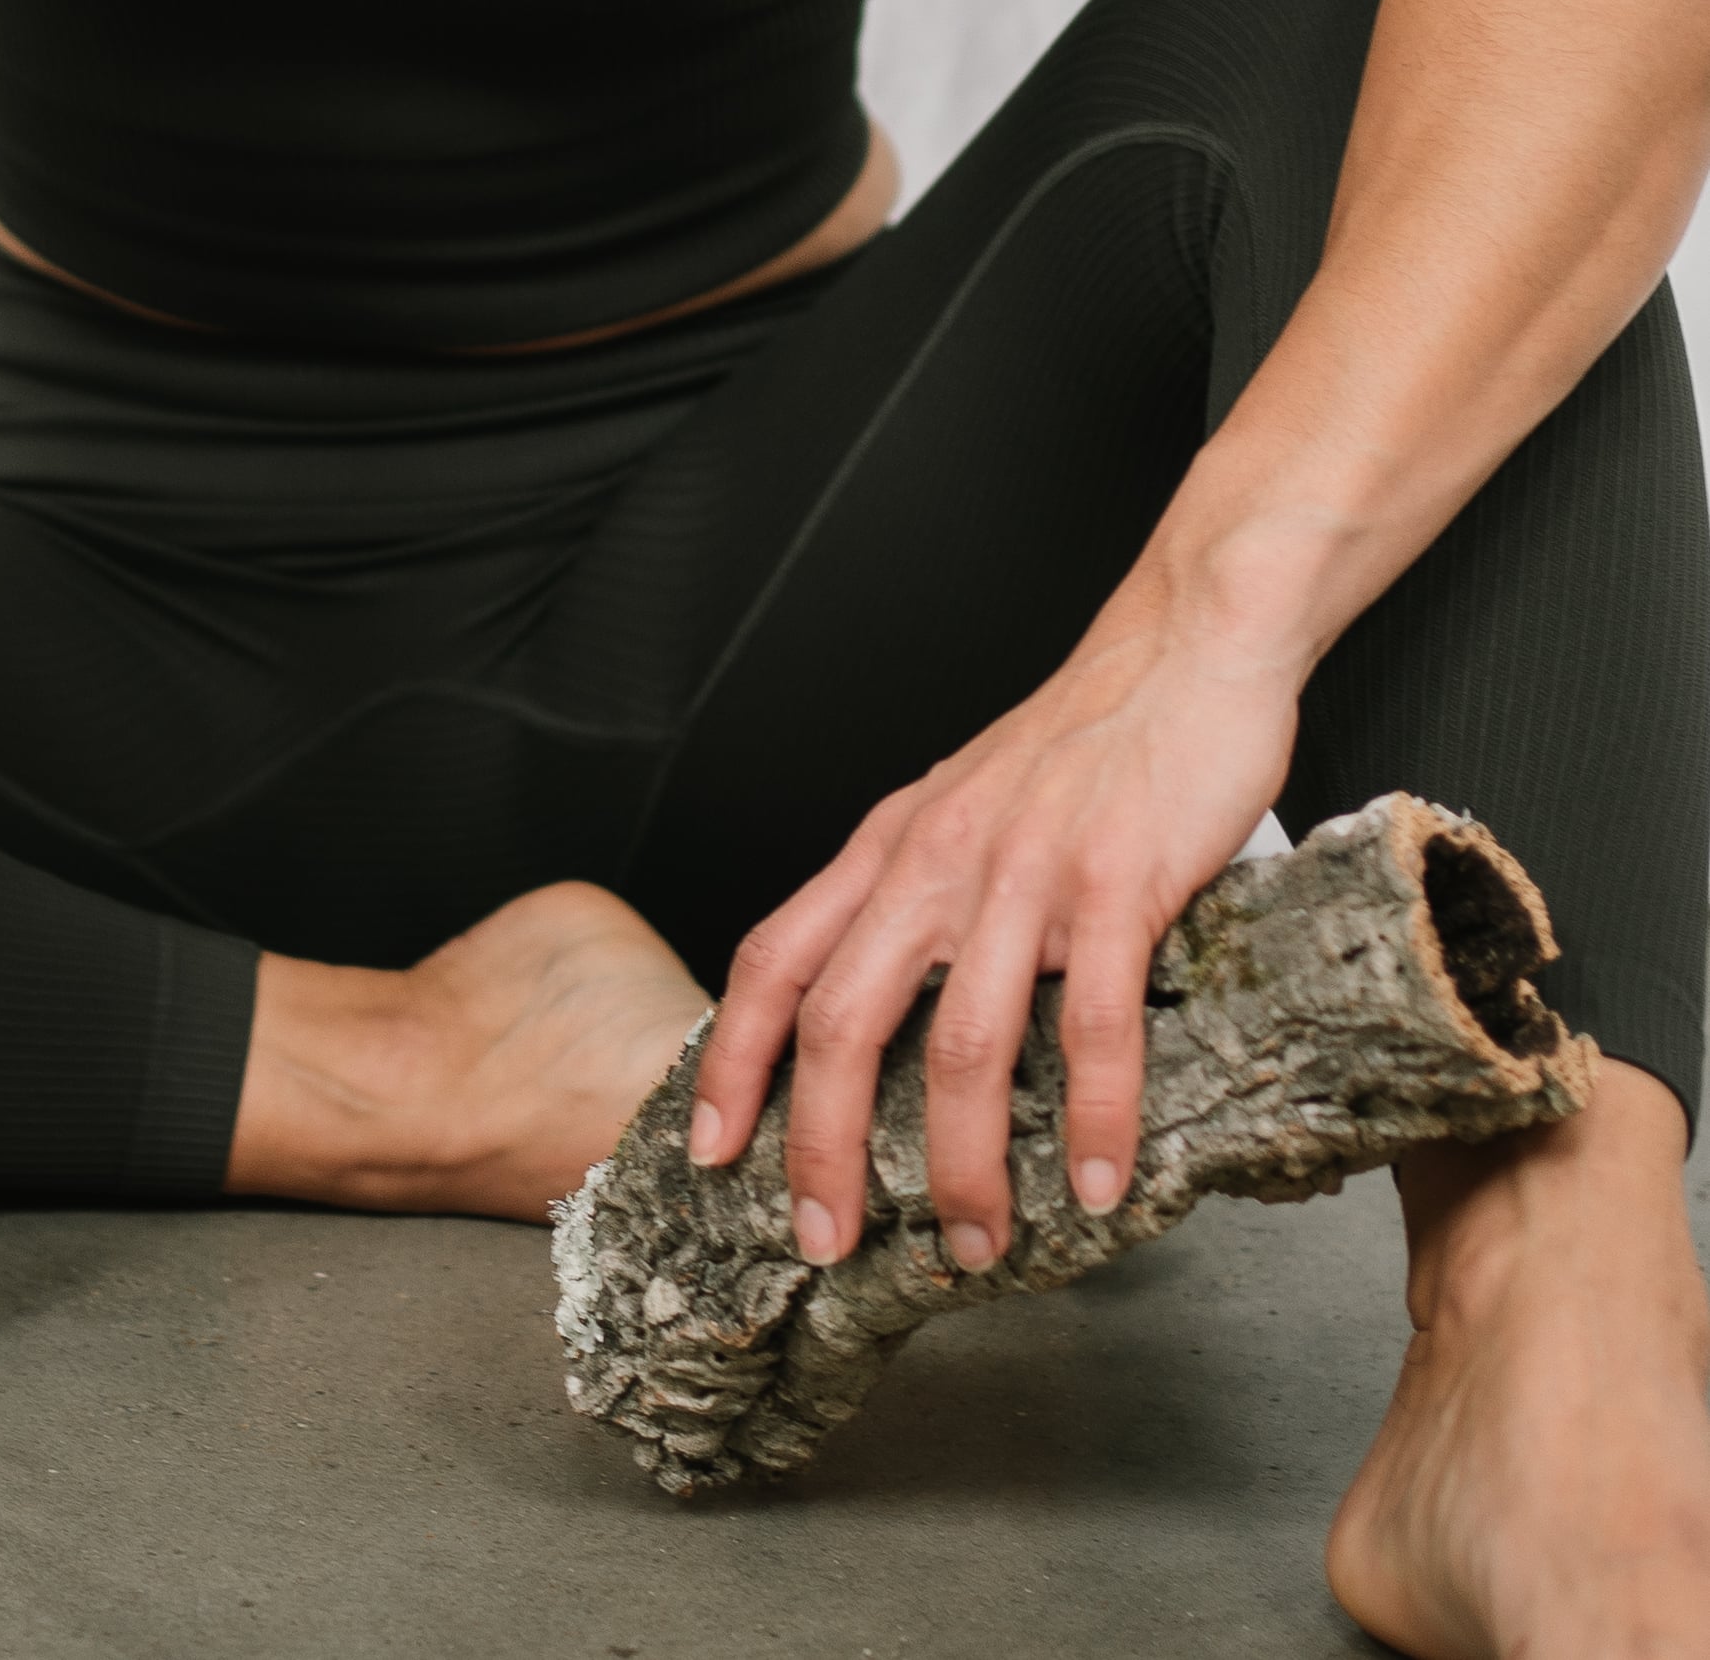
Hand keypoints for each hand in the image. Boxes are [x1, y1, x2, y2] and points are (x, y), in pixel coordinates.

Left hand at [686, 624, 1300, 1268]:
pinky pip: (1093, 1025)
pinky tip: (1098, 1185)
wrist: (1182, 647)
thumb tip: (891, 1007)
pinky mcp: (1117, 882)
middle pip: (842, 1021)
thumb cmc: (1079, 742)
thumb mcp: (963, 807)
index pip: (774, 958)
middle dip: (823, 1148)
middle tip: (826, 1242)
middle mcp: (936, 861)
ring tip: (975, 1245)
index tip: (710, 1150)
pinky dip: (1092, 1118)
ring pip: (963, 1046)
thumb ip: (920, 891)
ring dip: (964, 1164)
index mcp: (890, 845)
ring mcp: (1024, 873)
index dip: (731, 1060)